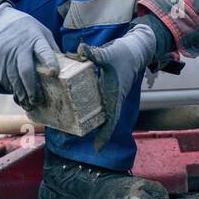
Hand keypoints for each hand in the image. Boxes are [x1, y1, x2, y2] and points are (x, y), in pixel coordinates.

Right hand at [0, 3, 60, 108]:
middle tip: (37, 101)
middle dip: (31, 87)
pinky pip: (3, 78)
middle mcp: (20, 47)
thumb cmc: (25, 28)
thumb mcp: (41, 31)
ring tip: (28, 103)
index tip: (54, 73)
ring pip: (13, 78)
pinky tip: (17, 94)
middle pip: (25, 70)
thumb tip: (64, 64)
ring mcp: (6, 54)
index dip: (49, 61)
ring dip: (20, 93)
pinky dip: (11, 88)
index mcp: (35, 38)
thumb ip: (50, 47)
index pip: (43, 50)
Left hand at [76, 23, 158, 151]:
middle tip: (66, 135)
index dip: (105, 135)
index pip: (112, 119)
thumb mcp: (109, 54)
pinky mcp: (104, 91)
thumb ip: (95, 53)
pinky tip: (70, 107)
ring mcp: (108, 96)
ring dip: (84, 121)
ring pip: (97, 114)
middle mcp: (112, 99)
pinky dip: (83, 108)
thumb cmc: (124, 55)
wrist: (134, 51)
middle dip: (87, 130)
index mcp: (115, 95)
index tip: (98, 149)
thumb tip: (80, 49)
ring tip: (64, 125)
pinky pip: (94, 104)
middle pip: (101, 121)